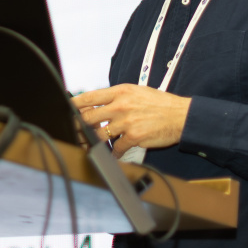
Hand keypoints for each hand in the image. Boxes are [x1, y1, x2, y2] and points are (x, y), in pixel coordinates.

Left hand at [71, 85, 191, 157]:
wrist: (181, 116)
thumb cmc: (159, 104)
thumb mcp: (136, 92)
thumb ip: (117, 97)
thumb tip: (98, 104)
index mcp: (120, 92)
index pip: (89, 97)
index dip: (74, 104)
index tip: (66, 109)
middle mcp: (120, 106)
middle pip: (88, 118)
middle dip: (79, 127)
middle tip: (76, 133)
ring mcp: (126, 122)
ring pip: (99, 135)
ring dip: (93, 143)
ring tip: (91, 147)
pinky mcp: (134, 137)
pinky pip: (115, 148)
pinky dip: (113, 153)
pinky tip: (114, 154)